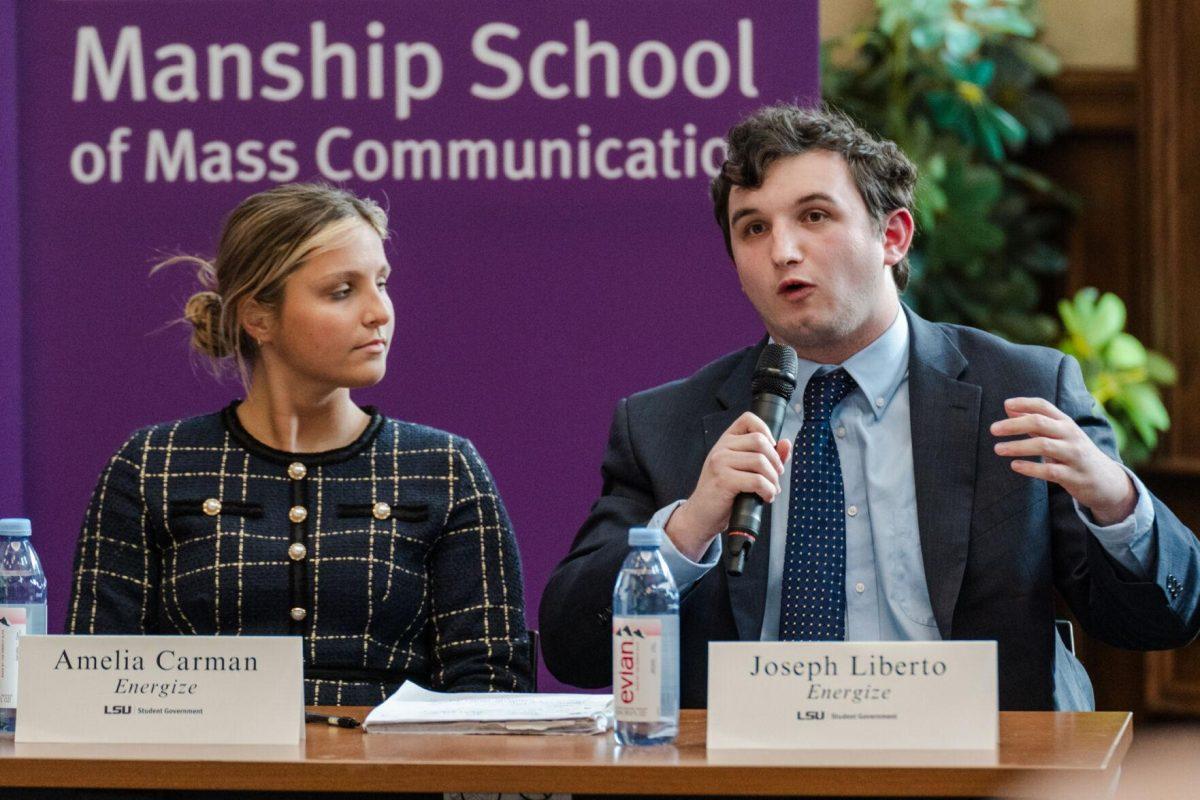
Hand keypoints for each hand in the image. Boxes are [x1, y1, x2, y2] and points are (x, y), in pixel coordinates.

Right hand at [666, 412, 791, 560]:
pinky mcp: (723, 479)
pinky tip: (765, 497)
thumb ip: (767, 456)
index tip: (771, 451)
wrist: (701, 515)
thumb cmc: (723, 493)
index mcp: (726, 441)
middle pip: (760, 441)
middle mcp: (721, 447)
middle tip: (775, 477)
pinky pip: (757, 480)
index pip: (749, 419)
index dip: (766, 430)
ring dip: (773, 479)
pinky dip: (768, 491)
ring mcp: (720, 462)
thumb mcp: (744, 470)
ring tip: (771, 490)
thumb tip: (786, 443)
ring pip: (760, 461)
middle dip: (775, 461)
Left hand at [990, 397, 1136, 524]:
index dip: (1024, 403)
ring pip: (1044, 446)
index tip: (1005, 404)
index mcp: (1066, 423)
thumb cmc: (1075, 454)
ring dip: (1018, 446)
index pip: (1044, 406)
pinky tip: (1014, 465)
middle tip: (993, 429)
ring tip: (997, 448)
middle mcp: (1071, 436)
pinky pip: (1050, 471)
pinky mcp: (1074, 477)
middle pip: (1040, 423)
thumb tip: (1008, 408)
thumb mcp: (1059, 435)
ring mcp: (1074, 456)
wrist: (1107, 481)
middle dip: (1014, 425)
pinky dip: (1030, 468)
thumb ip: (1036, 422)